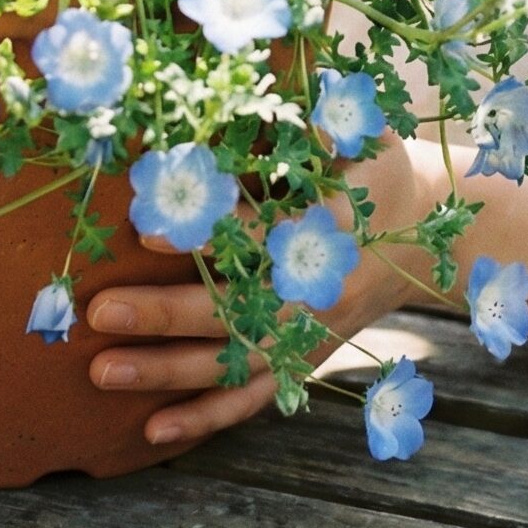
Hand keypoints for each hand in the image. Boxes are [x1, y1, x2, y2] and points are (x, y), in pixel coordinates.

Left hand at [86, 130, 434, 448]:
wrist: (429, 236)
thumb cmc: (379, 170)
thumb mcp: (364, 134)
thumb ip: (319, 124)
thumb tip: (257, 97)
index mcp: (330, 231)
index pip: (258, 237)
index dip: (203, 236)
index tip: (145, 230)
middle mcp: (318, 294)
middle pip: (233, 312)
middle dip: (162, 314)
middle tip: (98, 310)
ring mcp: (311, 337)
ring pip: (232, 366)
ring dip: (165, 372)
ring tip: (101, 370)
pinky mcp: (306, 363)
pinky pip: (252, 400)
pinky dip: (204, 418)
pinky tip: (151, 430)